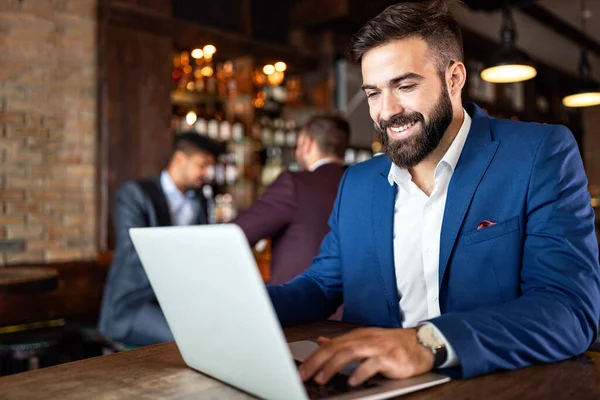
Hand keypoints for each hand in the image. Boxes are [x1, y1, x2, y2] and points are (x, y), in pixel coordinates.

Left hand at [298, 328, 433, 386]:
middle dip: (317, 362)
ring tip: (322, 378)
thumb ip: (342, 342)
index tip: (300, 370)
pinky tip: (352, 382)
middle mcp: (364, 339)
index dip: (313, 357)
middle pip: (336, 348)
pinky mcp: (390, 358)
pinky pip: (373, 364)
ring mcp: (377, 347)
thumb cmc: (391, 344)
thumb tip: (321, 341)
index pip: (330, 345)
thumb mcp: (364, 340)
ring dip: (333, 366)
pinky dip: (361, 373)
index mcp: (356, 336)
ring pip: (350, 353)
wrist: (421, 343)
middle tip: (304, 376)